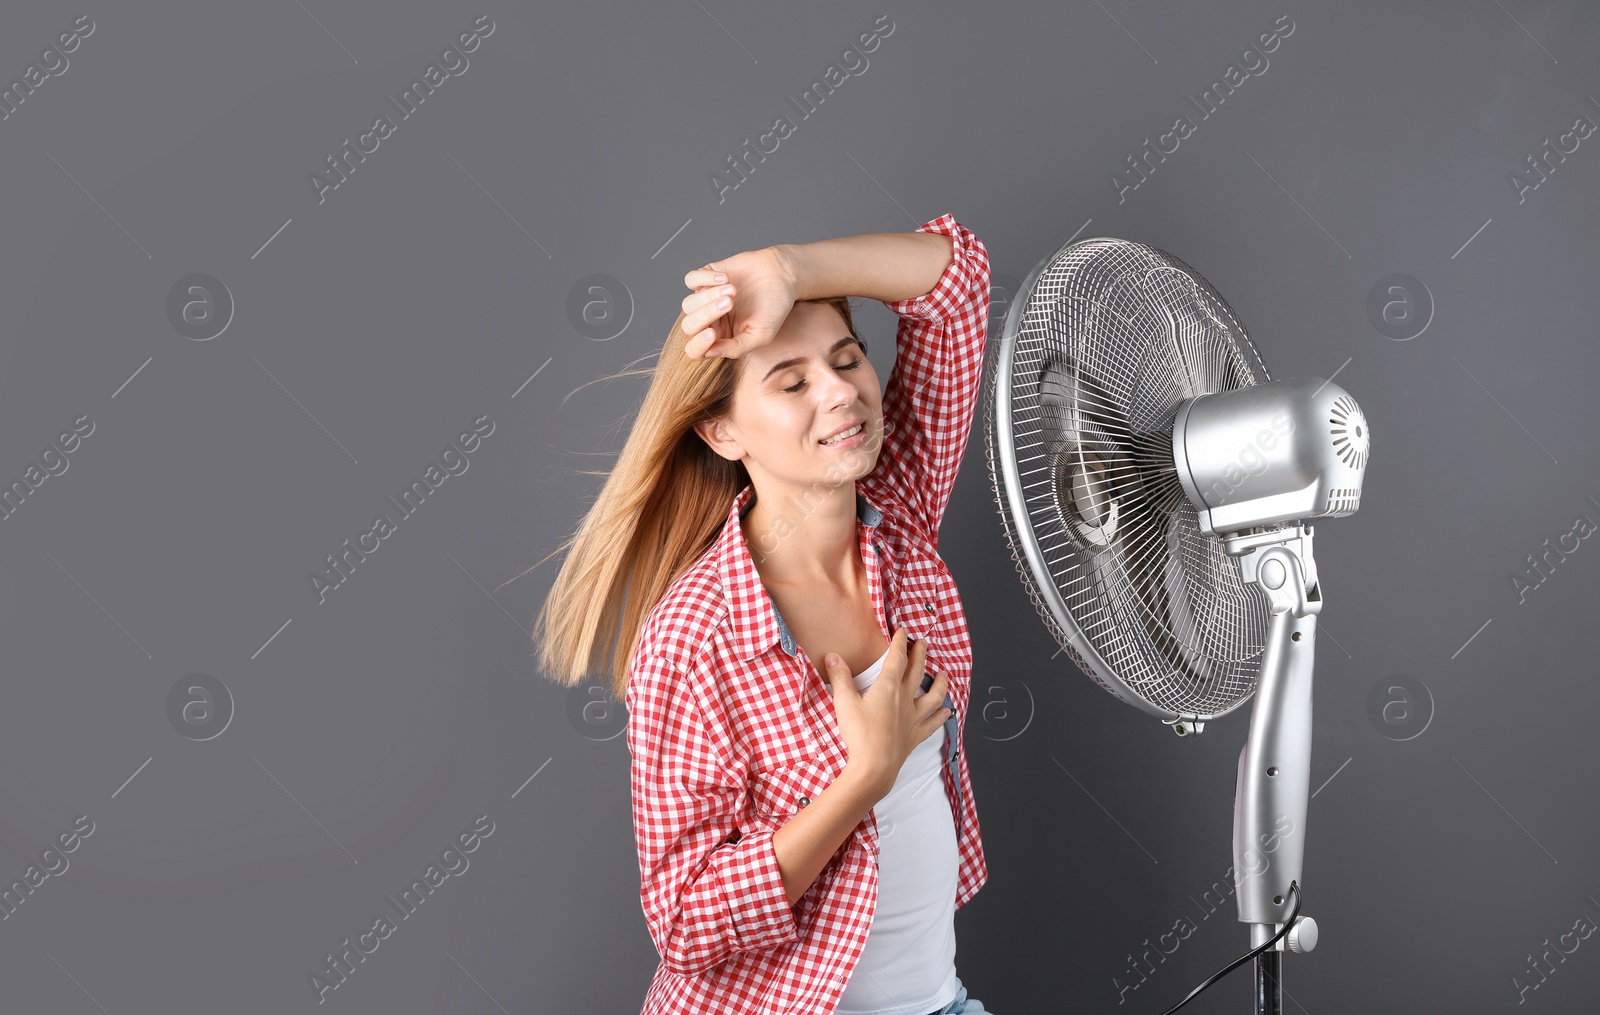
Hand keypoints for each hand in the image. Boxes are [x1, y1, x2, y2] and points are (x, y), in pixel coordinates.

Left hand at [680, 246, 798, 360]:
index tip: (712, 334)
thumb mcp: (761, 335)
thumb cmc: (774, 307)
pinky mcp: (707, 277)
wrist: (782, 275)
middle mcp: (710, 320)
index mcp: (721, 338)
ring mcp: (706, 298)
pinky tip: (725, 277)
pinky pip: (691, 279)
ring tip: (733, 289)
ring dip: (708, 296)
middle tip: (730, 303)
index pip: (695, 350)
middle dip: (706, 314)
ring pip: (688, 304)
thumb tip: (710, 352)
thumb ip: (737, 348)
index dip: (698, 345)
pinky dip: (704, 279)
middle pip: (689, 326)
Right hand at [822, 627, 950, 800]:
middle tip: (924, 643)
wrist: (874, 766)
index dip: (900, 643)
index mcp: (888, 687)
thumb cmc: (859, 733)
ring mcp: (913, 718)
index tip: (904, 631)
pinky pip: (933, 723)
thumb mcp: (843, 702)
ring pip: (933, 696)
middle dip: (920, 655)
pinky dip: (942, 715)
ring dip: (940, 683)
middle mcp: (905, 699)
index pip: (896, 659)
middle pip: (917, 672)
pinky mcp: (915, 735)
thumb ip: (840, 677)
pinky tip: (947, 711)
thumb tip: (833, 656)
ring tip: (944, 673)